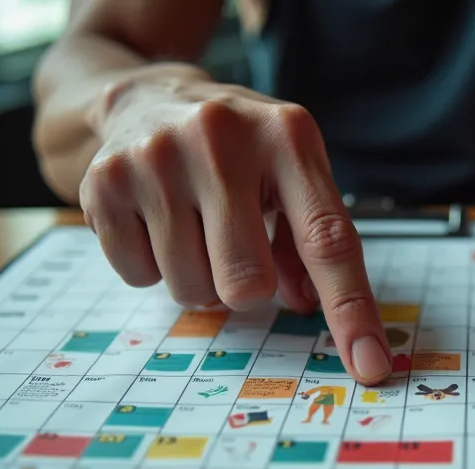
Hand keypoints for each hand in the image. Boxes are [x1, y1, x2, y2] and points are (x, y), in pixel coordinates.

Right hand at [79, 71, 391, 384]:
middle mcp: (220, 138)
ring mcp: (157, 158)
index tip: (369, 366)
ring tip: (194, 227)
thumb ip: (309, 244)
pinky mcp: (105, 182)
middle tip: (234, 243)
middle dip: (246, 287)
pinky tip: (155, 220)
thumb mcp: (289, 175)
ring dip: (198, 278)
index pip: (327, 241)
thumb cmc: (237, 150)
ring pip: (192, 289)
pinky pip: (139, 278)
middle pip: (247, 283)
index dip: (350, 310)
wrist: (148, 97)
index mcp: (287, 138)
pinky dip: (151, 267)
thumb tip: (309, 307)